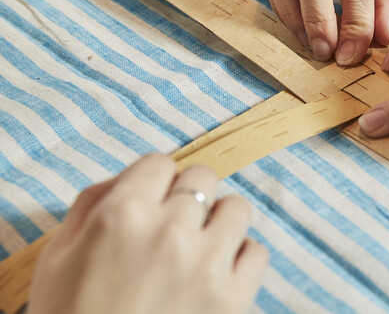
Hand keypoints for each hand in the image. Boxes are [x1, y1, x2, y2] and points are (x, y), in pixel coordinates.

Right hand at [27, 155, 267, 313]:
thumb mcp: (58, 255)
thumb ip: (94, 203)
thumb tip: (130, 179)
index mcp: (123, 215)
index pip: (160, 163)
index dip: (153, 183)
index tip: (151, 203)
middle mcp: (171, 231)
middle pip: (203, 178)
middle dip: (188, 198)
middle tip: (173, 226)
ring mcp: (207, 265)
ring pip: (236, 209)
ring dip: (219, 223)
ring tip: (199, 249)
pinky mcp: (233, 299)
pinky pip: (256, 252)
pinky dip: (240, 260)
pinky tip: (217, 276)